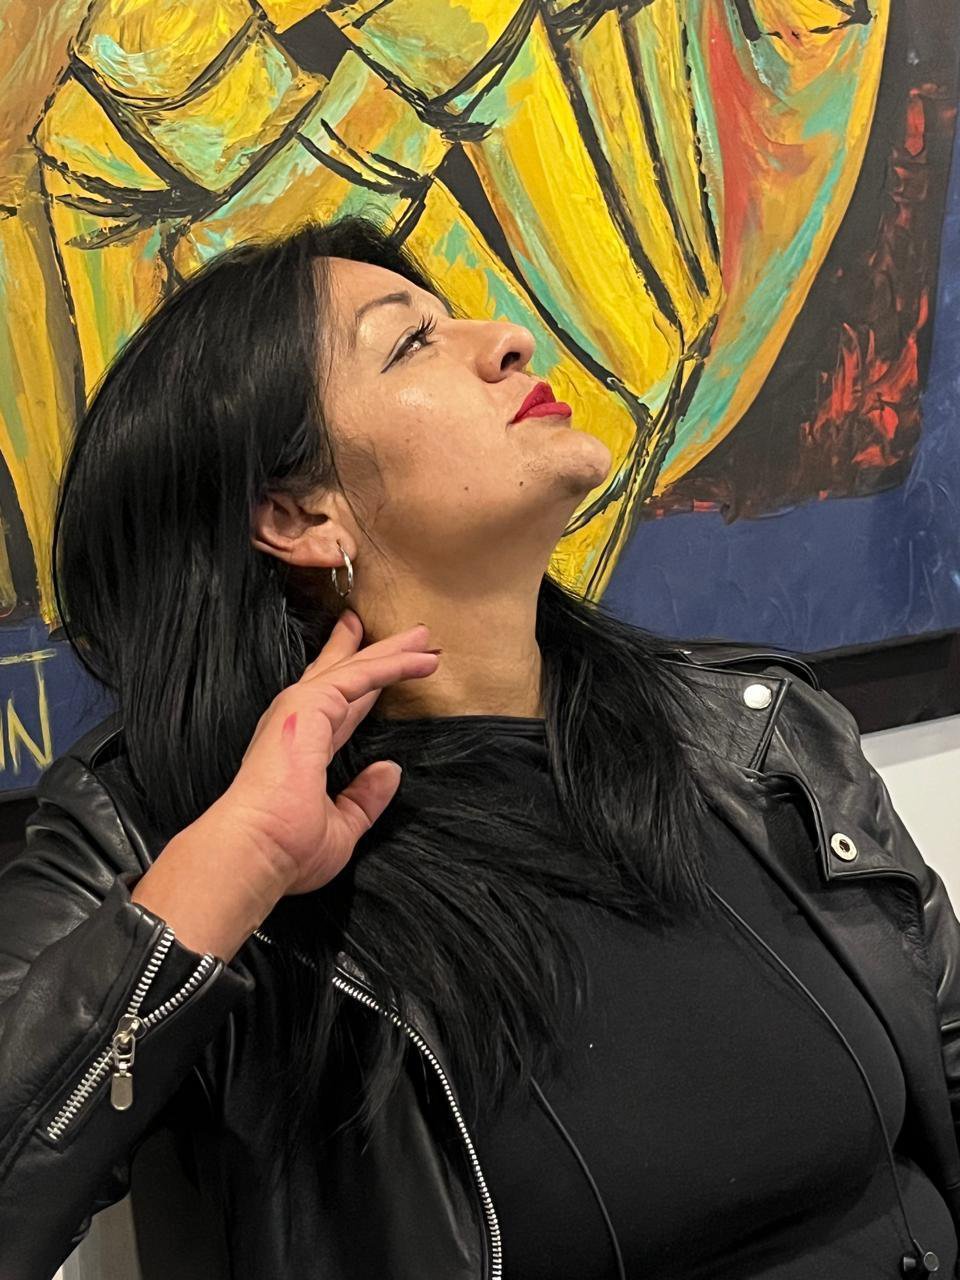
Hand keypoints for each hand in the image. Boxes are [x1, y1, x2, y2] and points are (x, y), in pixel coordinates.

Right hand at [212, 610, 439, 894]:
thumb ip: (364, 798)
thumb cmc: (287, 849)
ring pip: (355, 669)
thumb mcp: (340, 825)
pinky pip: (361, 675)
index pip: (339, 706)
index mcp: (302, 750)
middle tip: (409, 634)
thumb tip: (390, 771)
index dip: (363, 684)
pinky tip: (423, 659)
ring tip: (425, 636)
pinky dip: (393, 664)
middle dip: (376, 653)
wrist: (257, 850)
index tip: (378, 665)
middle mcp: (298, 723)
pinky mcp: (311, 704)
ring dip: (392, 652)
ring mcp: (300, 710)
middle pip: (345, 675)